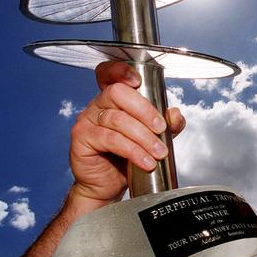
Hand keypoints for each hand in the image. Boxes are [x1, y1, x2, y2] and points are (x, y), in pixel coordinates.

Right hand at [69, 61, 185, 209]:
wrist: (108, 186)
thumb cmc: (126, 158)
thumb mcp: (152, 138)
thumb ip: (166, 125)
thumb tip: (175, 114)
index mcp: (112, 99)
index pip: (108, 73)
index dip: (120, 70)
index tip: (138, 80)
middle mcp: (97, 105)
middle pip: (117, 93)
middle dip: (145, 111)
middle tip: (161, 130)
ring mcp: (86, 120)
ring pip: (118, 120)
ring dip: (144, 137)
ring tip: (159, 153)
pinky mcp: (81, 139)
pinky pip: (111, 139)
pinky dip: (133, 151)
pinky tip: (146, 161)